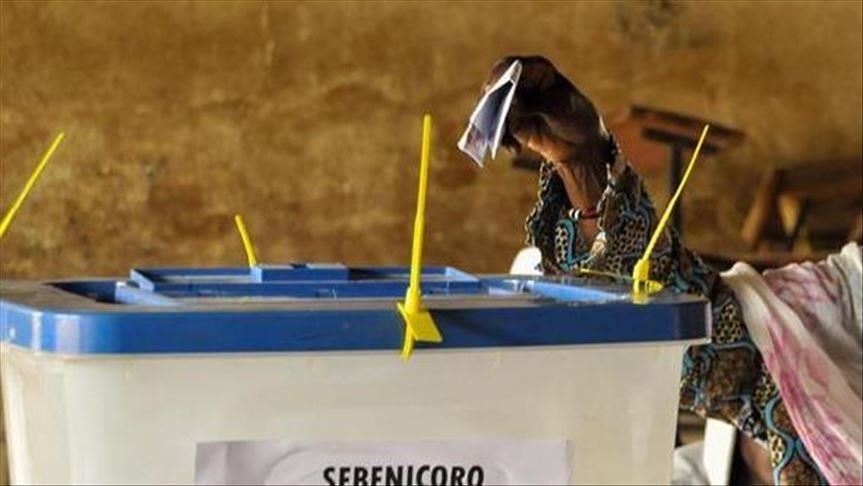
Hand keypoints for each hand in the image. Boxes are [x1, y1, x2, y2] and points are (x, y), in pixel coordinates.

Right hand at [482, 55, 610, 208]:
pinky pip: (499, 130)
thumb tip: (512, 103)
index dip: (499, 75)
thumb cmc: (575, 116)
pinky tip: (515, 149)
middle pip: (496, 88)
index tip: (493, 88)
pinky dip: (503, 139)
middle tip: (490, 116)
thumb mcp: (559, 108)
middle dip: (490, 103)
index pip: (511, 66)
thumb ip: (534, 104)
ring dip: (495, 126)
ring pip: (493, 111)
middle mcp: (521, 83)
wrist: (582, 142)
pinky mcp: (512, 124)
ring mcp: (514, 104)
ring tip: (503, 140)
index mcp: (536, 70)